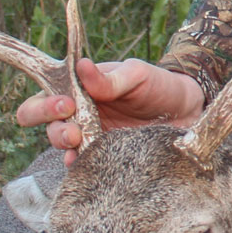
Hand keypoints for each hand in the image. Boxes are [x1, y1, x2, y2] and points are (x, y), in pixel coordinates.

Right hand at [15, 59, 205, 165]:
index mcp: (79, 89)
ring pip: (62, 146)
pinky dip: (81, 166)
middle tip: (73, 130)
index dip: (44, 103)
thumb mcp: (137, 74)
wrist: (187, 111)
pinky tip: (86, 164)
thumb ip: (110, 78)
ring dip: (66, 145)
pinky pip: (84, 166)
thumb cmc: (158, 85)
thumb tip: (82, 66)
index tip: (66, 104)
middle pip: (44, 124)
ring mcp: (89, 138)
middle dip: (51, 126)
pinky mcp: (104, 158)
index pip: (44, 96)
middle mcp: (78, 114)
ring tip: (82, 143)